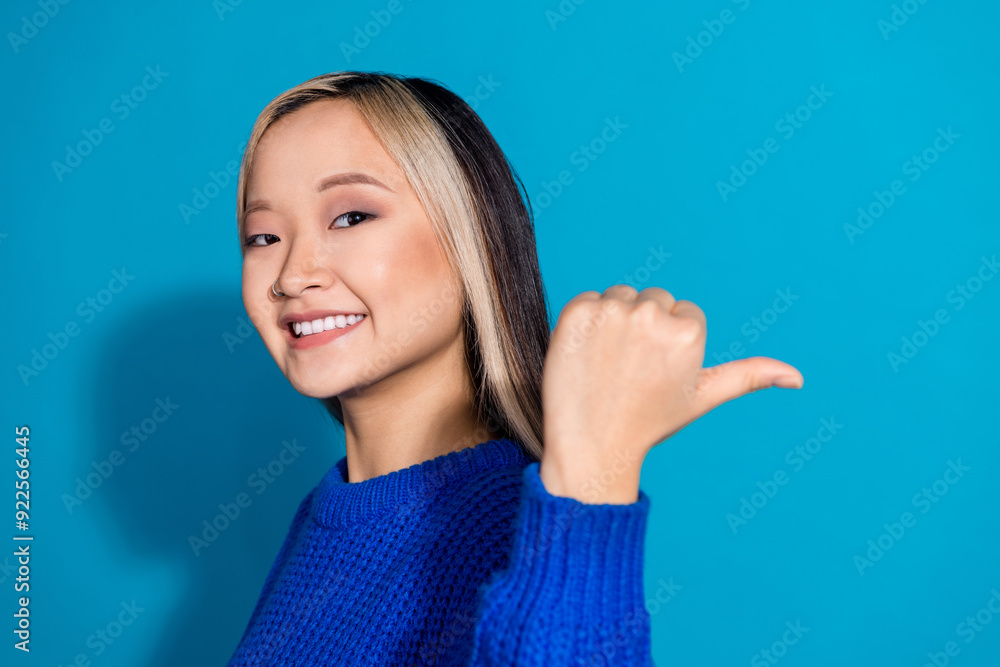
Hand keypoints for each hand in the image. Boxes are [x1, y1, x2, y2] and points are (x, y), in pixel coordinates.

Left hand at [539, 285, 802, 502]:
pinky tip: (585, 355)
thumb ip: (749, 376)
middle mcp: (652, 314)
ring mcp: (611, 311)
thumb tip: (799, 378)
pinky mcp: (576, 311)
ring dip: (614, 322)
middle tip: (630, 370)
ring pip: (620, 297)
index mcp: (688, 331)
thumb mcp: (702, 396)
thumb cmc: (649, 421)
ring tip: (608, 364)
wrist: (591, 443)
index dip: (668, 344)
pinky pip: (588, 300)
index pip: (682, 312)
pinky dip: (585, 324)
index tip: (655, 372)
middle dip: (644, 328)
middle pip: (653, 299)